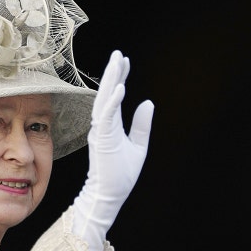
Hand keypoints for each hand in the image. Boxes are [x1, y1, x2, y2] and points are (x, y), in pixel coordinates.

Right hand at [72, 50, 153, 250]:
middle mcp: (103, 125)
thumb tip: (148, 102)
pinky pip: (107, 116)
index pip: (114, 96)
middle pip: (107, 93)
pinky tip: (120, 87)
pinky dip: (113, 101)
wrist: (109, 196)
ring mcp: (101, 131)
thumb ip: (142, 125)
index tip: (123, 61)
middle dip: (113, 73)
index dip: (119, 78)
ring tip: (117, 62)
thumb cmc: (121, 175)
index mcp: (111, 126)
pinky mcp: (102, 139)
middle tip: (118, 53)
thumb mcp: (139, 146)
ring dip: (111, 80)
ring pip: (104, 100)